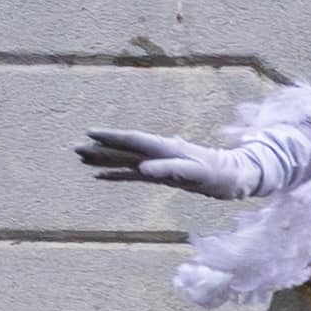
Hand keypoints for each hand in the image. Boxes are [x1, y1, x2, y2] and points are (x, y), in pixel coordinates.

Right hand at [83, 125, 268, 198]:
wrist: (236, 177)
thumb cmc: (221, 175)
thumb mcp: (198, 173)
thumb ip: (171, 169)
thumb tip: (143, 168)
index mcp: (167, 148)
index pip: (134, 140)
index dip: (112, 137)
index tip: (91, 133)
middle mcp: (159, 153)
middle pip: (125, 149)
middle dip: (101, 149)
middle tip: (75, 148)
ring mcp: (159, 164)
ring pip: (126, 160)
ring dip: (105, 160)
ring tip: (82, 158)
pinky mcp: (161, 176)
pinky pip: (133, 175)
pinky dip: (117, 175)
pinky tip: (100, 177)